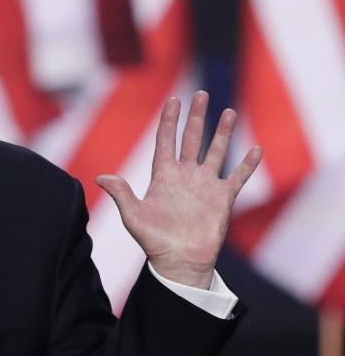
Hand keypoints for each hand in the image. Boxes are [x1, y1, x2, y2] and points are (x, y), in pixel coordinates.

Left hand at [95, 91, 261, 288]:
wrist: (179, 260)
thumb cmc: (154, 240)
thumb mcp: (133, 215)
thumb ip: (121, 193)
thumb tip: (100, 178)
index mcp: (163, 176)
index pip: (166, 140)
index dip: (169, 120)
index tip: (173, 100)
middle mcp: (185, 176)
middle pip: (191, 139)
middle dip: (196, 117)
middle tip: (200, 94)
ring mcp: (205, 185)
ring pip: (216, 151)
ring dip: (223, 132)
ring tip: (229, 111)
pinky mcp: (222, 198)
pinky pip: (237, 176)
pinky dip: (247, 164)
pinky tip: (255, 149)